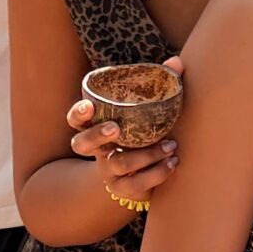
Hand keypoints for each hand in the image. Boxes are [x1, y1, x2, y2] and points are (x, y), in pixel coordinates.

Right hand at [66, 56, 182, 212]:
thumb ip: (161, 83)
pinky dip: (157, 173)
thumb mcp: (149, 108)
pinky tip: (173, 162)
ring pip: (118, 163)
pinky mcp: (123, 189)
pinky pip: (136, 184)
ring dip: (146, 154)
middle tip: (116, 128)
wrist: (146, 172)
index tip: (89, 106)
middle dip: (96, 134)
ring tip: (171, 145)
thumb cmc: (145, 131)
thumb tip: (176, 62)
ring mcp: (108, 171)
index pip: (76, 120)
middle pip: (82, 144)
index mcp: (98, 126)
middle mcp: (97, 149)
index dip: (78, 113)